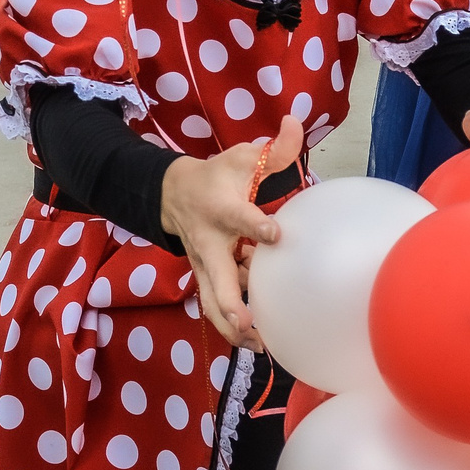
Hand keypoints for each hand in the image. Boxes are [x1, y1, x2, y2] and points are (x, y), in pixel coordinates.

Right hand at [161, 115, 305, 349]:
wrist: (172, 194)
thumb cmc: (217, 176)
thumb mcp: (242, 157)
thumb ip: (273, 149)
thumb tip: (297, 123)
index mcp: (222, 209)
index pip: (239, 217)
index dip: (255, 225)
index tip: (274, 233)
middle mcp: (210, 242)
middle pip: (215, 276)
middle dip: (229, 300)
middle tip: (247, 320)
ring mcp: (205, 264)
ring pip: (212, 300)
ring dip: (231, 324)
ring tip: (258, 346)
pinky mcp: (206, 277)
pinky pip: (216, 303)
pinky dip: (232, 324)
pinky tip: (258, 341)